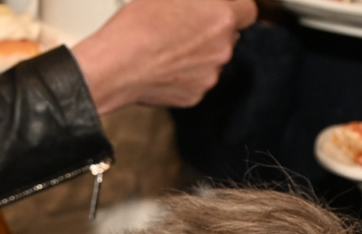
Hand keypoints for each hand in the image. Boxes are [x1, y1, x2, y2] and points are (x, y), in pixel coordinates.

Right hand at [72, 0, 256, 114]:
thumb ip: (196, 0)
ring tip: (168, 49)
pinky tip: (163, 67)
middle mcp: (223, 49)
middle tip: (185, 27)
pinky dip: (184, 75)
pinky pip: (196, 81)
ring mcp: (209, 76)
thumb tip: (198, 3)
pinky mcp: (194, 96)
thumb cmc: (136, 28)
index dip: (233, 8)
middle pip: (229, 37)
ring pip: (211, 61)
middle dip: (212, 32)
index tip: (219, 9)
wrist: (113, 67)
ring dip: (198, 55)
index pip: (248, 10)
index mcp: (222, 18)